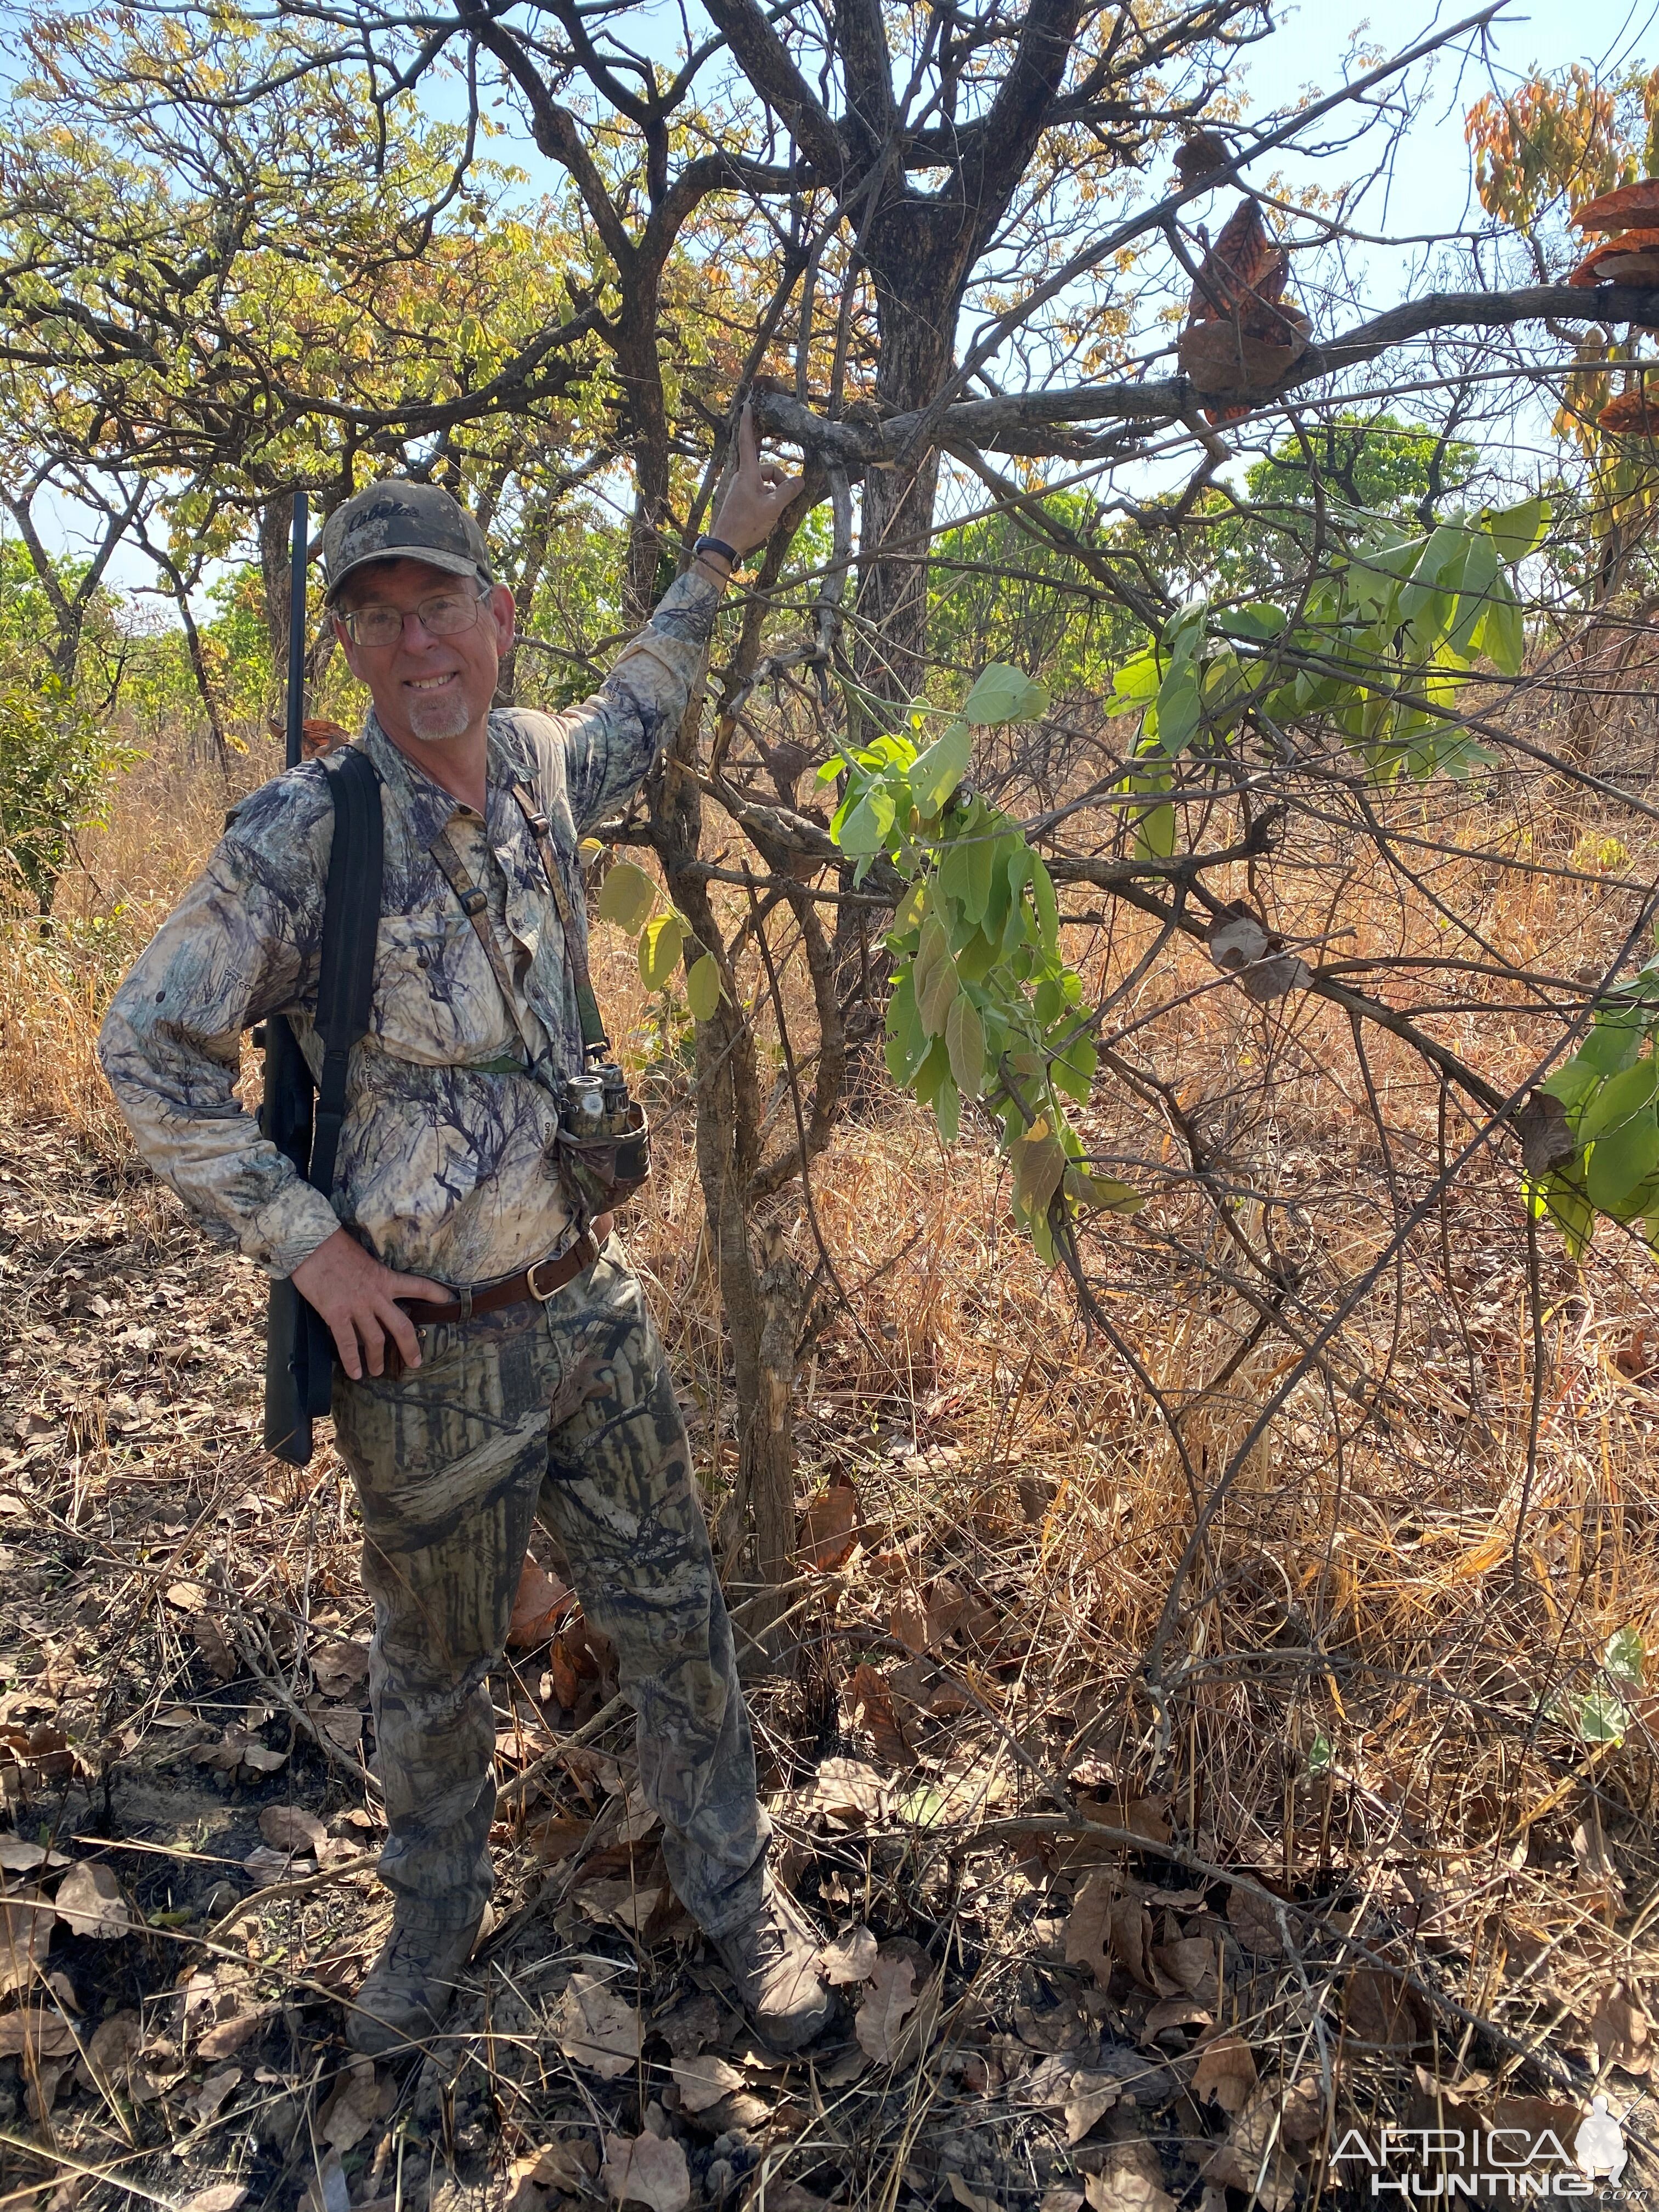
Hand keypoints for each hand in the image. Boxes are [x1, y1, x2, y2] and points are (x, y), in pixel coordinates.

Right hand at [290, 1227, 448, 1380]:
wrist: (311, 1244)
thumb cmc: (335, 1247)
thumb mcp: (364, 1259)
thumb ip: (373, 1278)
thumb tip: (373, 1294)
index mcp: (385, 1278)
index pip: (418, 1285)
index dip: (435, 1294)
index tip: (449, 1300)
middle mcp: (376, 1295)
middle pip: (401, 1326)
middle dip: (410, 1346)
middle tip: (415, 1362)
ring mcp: (356, 1306)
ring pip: (375, 1339)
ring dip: (377, 1359)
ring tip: (377, 1370)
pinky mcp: (336, 1314)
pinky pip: (347, 1343)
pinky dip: (351, 1361)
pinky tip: (354, 1373)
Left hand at [708, 401, 802, 559]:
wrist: (725, 544)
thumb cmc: (746, 524)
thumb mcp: (773, 508)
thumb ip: (788, 491)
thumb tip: (800, 480)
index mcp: (747, 474)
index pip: (747, 441)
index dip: (748, 422)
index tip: (747, 405)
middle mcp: (741, 478)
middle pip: (767, 470)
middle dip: (779, 483)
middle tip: (784, 503)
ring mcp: (739, 490)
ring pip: (764, 485)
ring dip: (774, 496)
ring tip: (774, 515)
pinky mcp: (739, 501)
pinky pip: (758, 495)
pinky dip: (767, 503)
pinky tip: (767, 520)